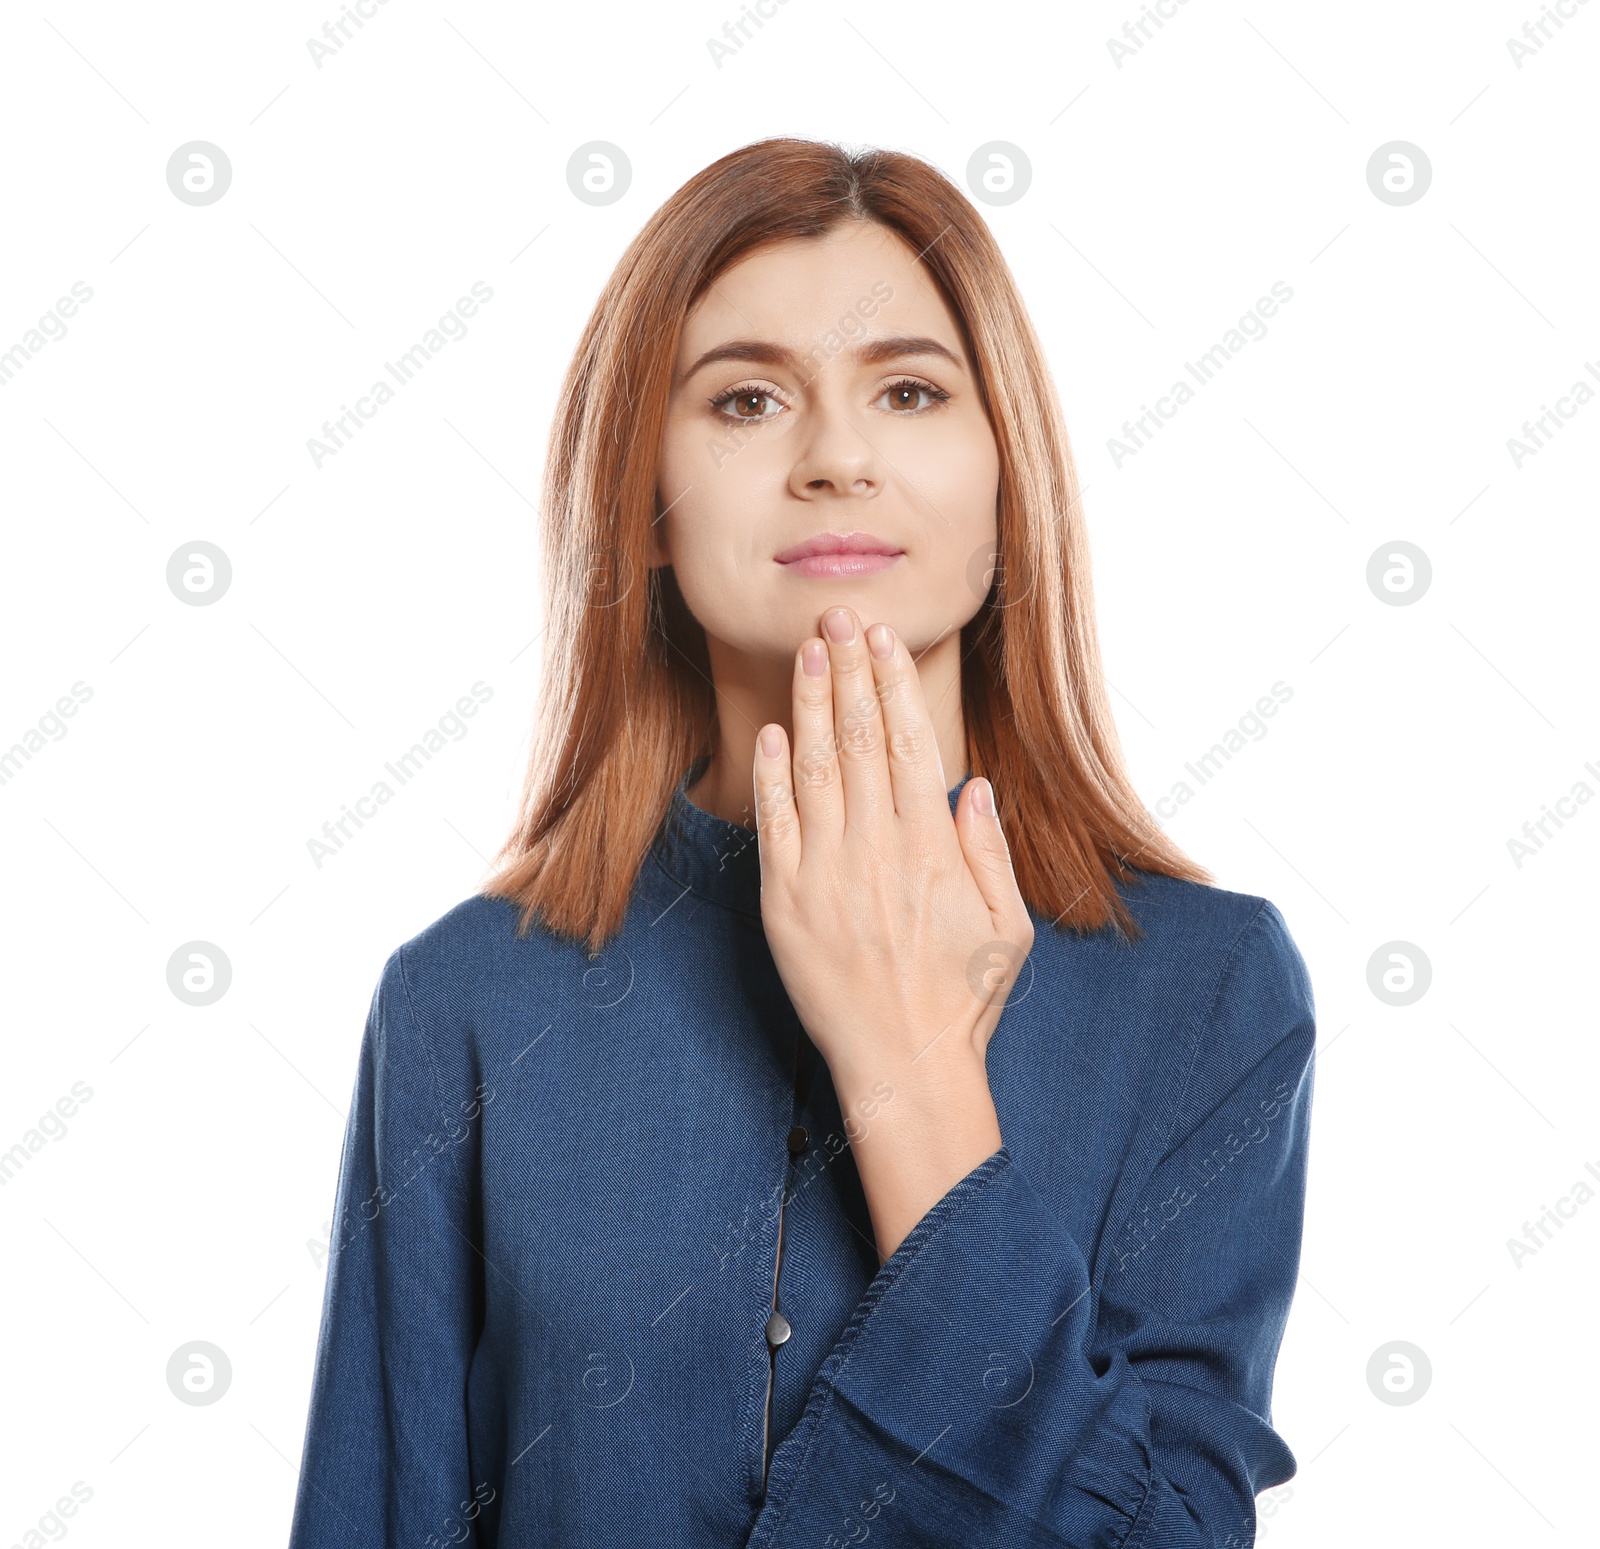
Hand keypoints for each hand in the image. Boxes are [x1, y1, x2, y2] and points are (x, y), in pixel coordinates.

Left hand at [752, 604, 1035, 1255]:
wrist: (903, 1064)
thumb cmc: (962, 998)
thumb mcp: (1007, 927)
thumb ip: (989, 852)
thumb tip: (973, 786)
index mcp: (931, 849)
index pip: (907, 745)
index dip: (892, 687)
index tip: (883, 641)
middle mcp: (876, 850)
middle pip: (859, 741)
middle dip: (849, 673)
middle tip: (839, 618)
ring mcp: (825, 874)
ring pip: (814, 770)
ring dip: (812, 705)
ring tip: (809, 652)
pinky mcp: (786, 902)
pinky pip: (775, 824)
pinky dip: (771, 775)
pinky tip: (773, 732)